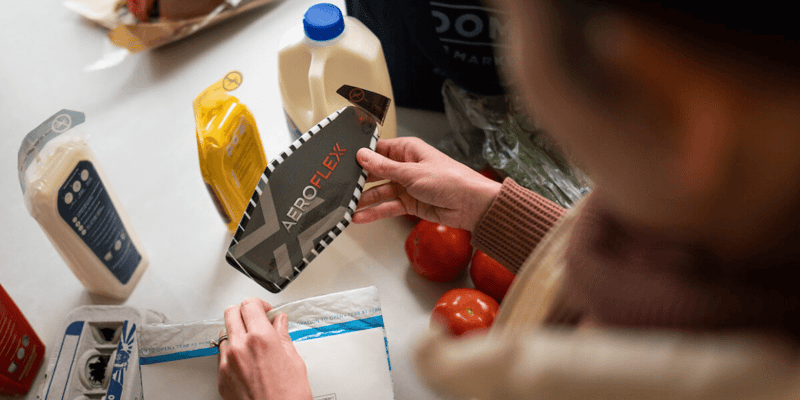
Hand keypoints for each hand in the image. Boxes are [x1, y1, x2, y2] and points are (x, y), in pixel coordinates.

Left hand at [218, 298, 311, 399]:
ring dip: (237, 333)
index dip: (259, 304)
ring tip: (252, 343)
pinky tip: (247, 360)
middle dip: (245, 313)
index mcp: (261, 339)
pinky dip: (233, 352)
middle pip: (231, 312)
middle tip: (257, 320)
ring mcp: (227, 363)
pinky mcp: (221, 378)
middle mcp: (240, 347)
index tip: (266, 311)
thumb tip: (279, 322)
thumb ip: (283, 335)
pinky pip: (222, 355)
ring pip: (225, 333)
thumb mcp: (294, 360)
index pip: (250, 305)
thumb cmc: (289, 396)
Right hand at [354, 137, 501, 230]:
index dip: (360, 155)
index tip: (341, 160)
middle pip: (375, 172)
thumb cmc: (450, 180)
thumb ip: (384, 167)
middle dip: (358, 179)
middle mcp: (405, 166)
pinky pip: (388, 207)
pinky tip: (359, 217)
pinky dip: (374, 212)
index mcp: (408, 150)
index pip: (378, 149)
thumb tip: (362, 155)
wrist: (471, 205)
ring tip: (344, 206)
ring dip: (363, 199)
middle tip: (338, 185)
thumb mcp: (412, 173)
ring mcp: (407, 186)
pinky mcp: (410, 204)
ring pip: (379, 191)